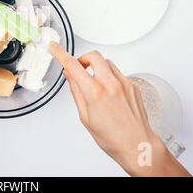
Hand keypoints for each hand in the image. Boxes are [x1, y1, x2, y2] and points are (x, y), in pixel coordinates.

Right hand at [49, 42, 189, 176]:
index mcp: (95, 93)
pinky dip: (109, 76)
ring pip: (107, 62)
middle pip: (93, 56)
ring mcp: (124, 83)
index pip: (73, 66)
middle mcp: (111, 85)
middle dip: (83, 58)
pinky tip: (108, 92)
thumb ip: (77, 92)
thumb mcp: (85, 117)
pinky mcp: (133, 86)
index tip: (55, 47)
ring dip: (97, 67)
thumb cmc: (112, 138)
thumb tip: (70, 77)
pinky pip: (117, 73)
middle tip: (79, 67)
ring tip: (94, 83)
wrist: (137, 145)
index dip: (61, 54)